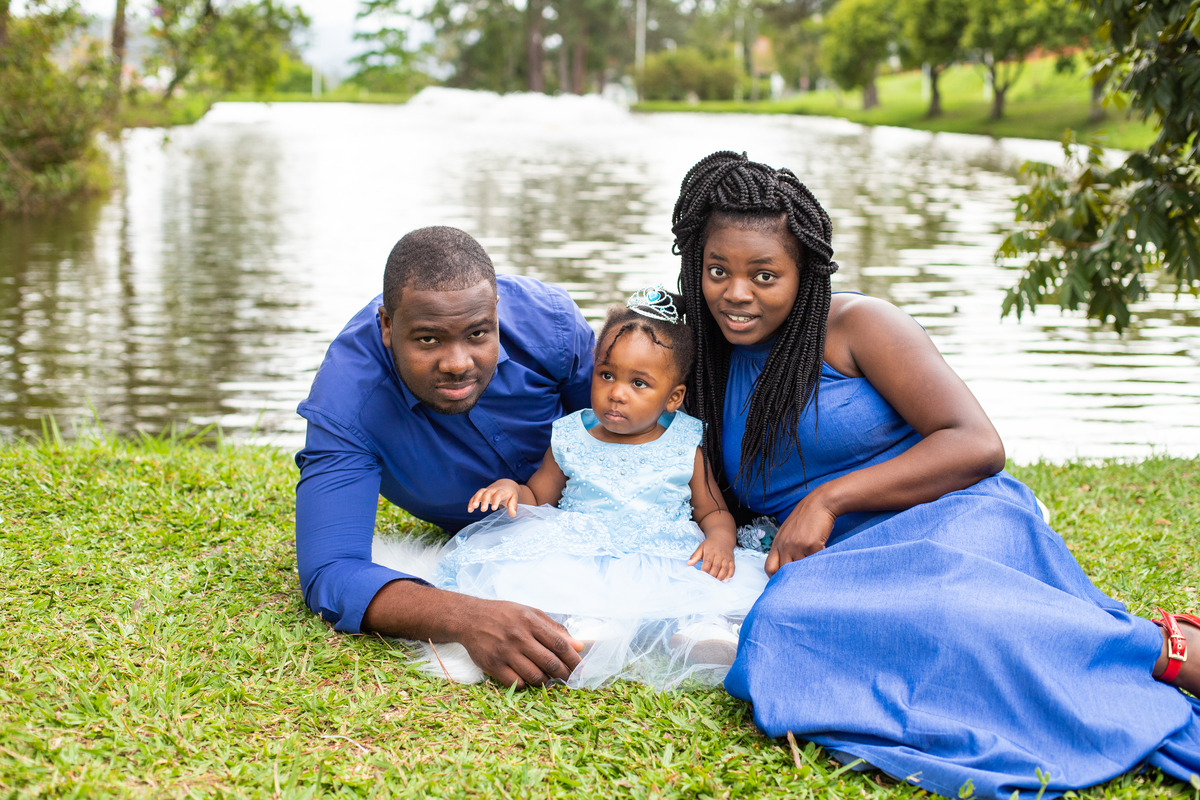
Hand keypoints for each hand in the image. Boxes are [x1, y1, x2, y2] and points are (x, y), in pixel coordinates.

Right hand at [454, 597, 584, 688]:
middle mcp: (518, 637)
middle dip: (565, 674)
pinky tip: (528, 678)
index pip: (560, 644)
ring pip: (535, 676)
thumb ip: (555, 628)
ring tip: (548, 678)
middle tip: (569, 679)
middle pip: (550, 662)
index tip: (582, 670)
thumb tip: (579, 646)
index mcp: (530, 621)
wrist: (470, 618)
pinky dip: (526, 684)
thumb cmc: (504, 615)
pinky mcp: (493, 665)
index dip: (574, 660)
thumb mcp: (531, 613)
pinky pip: (517, 683)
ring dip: (546, 681)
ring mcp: (505, 652)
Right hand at [468, 479, 520, 515]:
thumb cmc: (510, 494)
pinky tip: (469, 509)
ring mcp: (487, 490)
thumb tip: (513, 514)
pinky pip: (475, 496)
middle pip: (488, 493)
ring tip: (473, 507)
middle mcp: (494, 489)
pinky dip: (471, 501)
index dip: (496, 501)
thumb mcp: (514, 499)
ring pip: (480, 492)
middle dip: (484, 500)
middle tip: (483, 510)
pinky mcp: (482, 493)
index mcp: (502, 491)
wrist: (506, 485)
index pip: (498, 494)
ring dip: (476, 499)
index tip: (493, 508)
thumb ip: (513, 506)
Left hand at [688, 538, 735, 580]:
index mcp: (711, 551)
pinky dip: (729, 576)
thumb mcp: (701, 547)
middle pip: (716, 566)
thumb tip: (688, 564)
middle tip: (708, 582)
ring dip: (720, 577)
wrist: (723, 538)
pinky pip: (732, 569)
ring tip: (715, 583)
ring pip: (725, 569)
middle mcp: (720, 554)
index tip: (701, 576)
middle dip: (712, 575)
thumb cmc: (710, 544)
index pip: (707, 561)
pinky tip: (725, 581)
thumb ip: (695, 556)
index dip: (704, 570)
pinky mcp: (732, 560)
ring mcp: (727, 558)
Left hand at [764, 493, 836, 576]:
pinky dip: (819, 563)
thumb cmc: (805, 518)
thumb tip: (786, 568)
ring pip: (801, 569)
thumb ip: (784, 548)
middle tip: (800, 581)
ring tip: (814, 570)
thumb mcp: (788, 533)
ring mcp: (798, 546)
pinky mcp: (812, 545)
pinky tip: (823, 559)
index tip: (784, 581)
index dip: (775, 577)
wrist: (819, 504)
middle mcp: (785, 546)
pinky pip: (815, 561)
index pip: (769, 567)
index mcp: (777, 543)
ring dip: (807, 571)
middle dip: (792, 578)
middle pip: (784, 572)